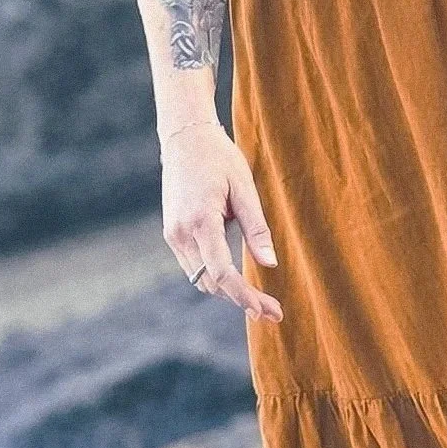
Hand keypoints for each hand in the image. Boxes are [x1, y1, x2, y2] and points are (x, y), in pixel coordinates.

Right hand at [160, 122, 283, 323]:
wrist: (184, 136)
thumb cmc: (219, 157)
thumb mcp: (244, 187)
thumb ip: (256, 227)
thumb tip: (270, 264)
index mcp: (201, 220)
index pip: (222, 272)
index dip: (244, 295)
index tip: (266, 310)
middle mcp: (181, 232)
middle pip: (211, 283)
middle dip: (241, 298)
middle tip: (273, 310)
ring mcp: (173, 234)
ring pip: (200, 278)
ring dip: (227, 290)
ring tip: (259, 297)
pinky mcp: (172, 232)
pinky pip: (194, 265)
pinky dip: (214, 274)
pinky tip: (236, 274)